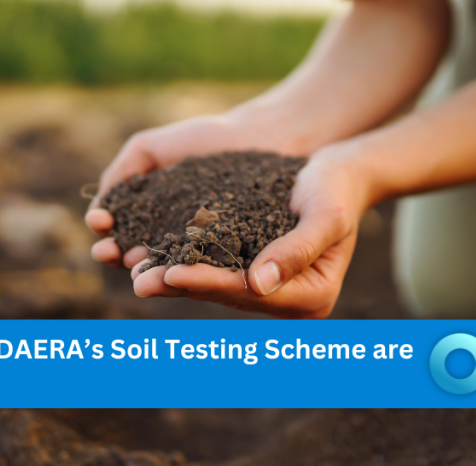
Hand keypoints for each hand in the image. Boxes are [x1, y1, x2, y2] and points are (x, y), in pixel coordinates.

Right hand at [85, 113, 295, 269]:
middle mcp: (170, 237)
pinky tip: (171, 266)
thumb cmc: (205, 139)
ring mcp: (199, 249)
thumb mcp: (149, 148)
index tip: (100, 223)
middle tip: (108, 251)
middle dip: (116, 254)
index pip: (118, 230)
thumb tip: (99, 210)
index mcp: (149, 215)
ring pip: (165, 265)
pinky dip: (184, 269)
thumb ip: (121, 171)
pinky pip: (204, 265)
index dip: (105, 231)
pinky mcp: (228, 256)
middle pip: (135, 253)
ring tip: (134, 264)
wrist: (258, 137)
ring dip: (145, 268)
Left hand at [130, 145, 369, 317]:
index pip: (250, 293)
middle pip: (227, 295)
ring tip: (135, 272)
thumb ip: (297, 249)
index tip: (171, 273)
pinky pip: (213, 269)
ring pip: (214, 286)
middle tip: (139, 281)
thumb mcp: (326, 215)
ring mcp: (269, 288)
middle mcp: (288, 300)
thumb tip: (259, 284)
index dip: (208, 283)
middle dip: (181, 286)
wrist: (339, 175)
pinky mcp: (252, 270)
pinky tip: (150, 256)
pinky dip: (183, 262)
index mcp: (312, 297)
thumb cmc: (337, 190)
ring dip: (174, 279)